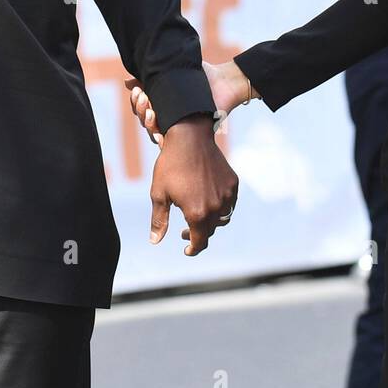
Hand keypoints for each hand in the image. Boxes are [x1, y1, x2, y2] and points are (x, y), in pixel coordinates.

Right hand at [124, 59, 256, 146]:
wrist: (224, 82)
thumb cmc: (201, 76)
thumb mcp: (173, 73)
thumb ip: (152, 76)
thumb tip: (127, 82)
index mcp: (162, 103)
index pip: (141, 108)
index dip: (136, 102)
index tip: (138, 90)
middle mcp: (167, 118)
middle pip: (144, 120)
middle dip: (140, 109)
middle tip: (144, 97)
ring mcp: (177, 129)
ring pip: (154, 132)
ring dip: (148, 123)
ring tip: (151, 112)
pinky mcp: (189, 138)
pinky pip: (171, 145)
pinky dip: (163, 141)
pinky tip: (159, 135)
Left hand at [148, 116, 239, 255]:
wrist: (190, 137)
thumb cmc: (171, 165)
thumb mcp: (159, 193)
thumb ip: (159, 220)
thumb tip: (155, 241)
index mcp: (197, 213)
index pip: (200, 242)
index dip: (193, 249)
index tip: (187, 250)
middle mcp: (216, 207)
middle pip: (210, 231)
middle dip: (198, 234)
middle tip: (185, 230)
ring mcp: (227, 195)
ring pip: (222, 218)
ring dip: (211, 222)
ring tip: (198, 216)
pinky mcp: (233, 183)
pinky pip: (229, 203)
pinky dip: (220, 207)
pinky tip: (208, 201)